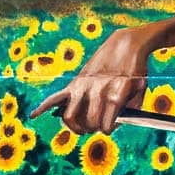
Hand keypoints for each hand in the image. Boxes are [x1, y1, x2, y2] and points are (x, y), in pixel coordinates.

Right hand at [30, 27, 152, 133]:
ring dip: (75, 127)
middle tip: (98, 125)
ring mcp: (83, 86)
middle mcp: (97, 90)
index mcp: (116, 92)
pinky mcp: (75, 82)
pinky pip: (55, 96)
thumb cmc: (136, 71)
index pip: (107, 124)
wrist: (125, 45)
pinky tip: (34, 115)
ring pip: (69, 116)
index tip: (110, 126)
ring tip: (82, 128)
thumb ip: (131, 110)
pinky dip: (43, 106)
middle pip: (89, 123)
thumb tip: (115, 125)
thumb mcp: (141, 91)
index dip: (109, 129)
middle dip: (94, 129)